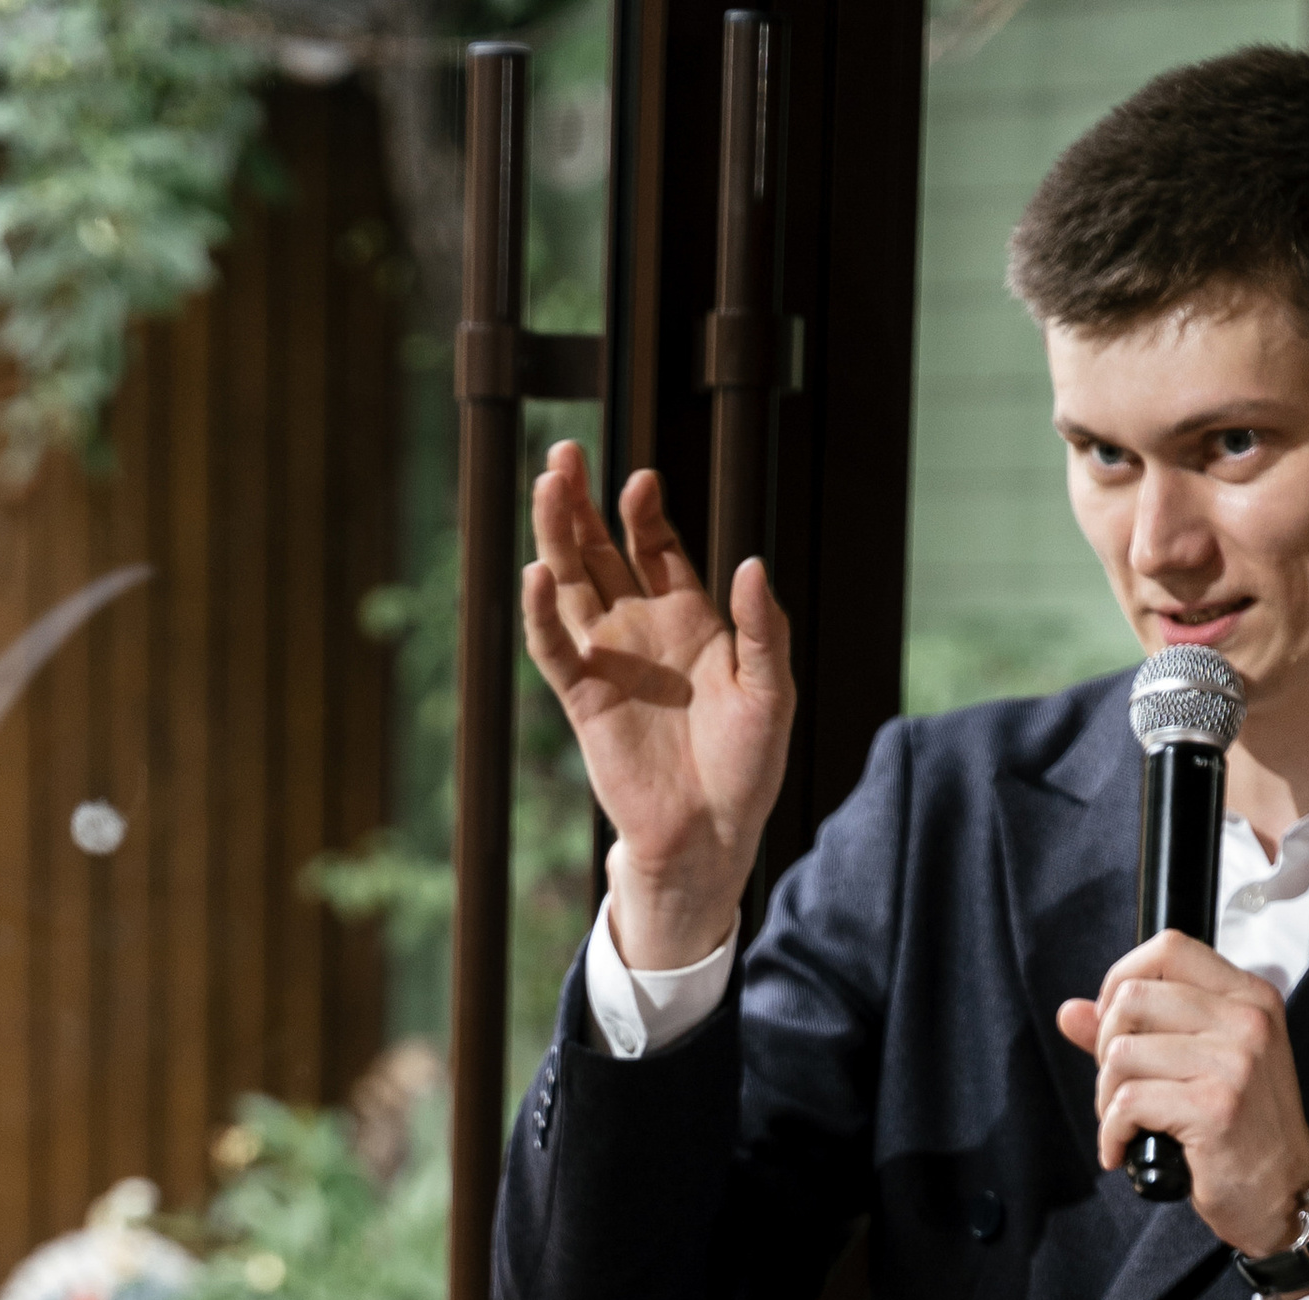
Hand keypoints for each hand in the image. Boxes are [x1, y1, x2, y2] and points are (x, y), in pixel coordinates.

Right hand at [521, 441, 793, 968]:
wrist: (710, 836)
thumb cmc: (747, 769)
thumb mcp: (772, 693)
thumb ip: (763, 629)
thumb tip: (752, 564)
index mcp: (689, 620)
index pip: (657, 547)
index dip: (645, 513)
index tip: (642, 481)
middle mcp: (642, 631)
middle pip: (601, 551)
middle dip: (583, 503)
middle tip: (565, 453)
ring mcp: (609, 661)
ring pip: (571, 585)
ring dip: (554, 537)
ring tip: (545, 484)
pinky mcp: (584, 699)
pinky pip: (554, 648)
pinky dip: (542, 613)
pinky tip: (537, 573)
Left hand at [1056, 932, 1308, 1258]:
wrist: (1285, 1194)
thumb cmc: (1244, 1135)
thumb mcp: (1200, 1067)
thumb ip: (1137, 1032)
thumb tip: (1071, 1012)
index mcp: (1249, 998)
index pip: (1168, 948)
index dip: (1121, 980)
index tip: (1112, 1024)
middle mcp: (1246, 1021)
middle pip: (1132, 998)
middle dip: (1105, 1048)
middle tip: (1120, 1089)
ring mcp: (1234, 1062)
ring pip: (1121, 1053)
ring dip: (1106, 1098)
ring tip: (1127, 1124)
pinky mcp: (1215, 1107)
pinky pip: (1127, 1102)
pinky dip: (1112, 1134)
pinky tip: (1125, 1150)